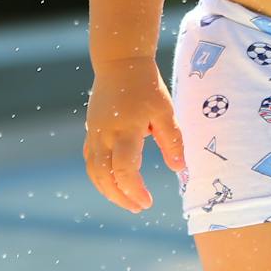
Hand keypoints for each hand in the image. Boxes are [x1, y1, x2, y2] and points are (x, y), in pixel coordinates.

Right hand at [83, 57, 185, 212]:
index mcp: (126, 129)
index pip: (125, 169)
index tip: (148, 201)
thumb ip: (172, 140)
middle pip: (104, 176)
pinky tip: (114, 183)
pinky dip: (100, 177)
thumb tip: (180, 169)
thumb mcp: (165, 110)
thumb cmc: (147, 86)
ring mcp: (94, 133)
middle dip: (120, 197)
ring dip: (108, 191)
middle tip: (139, 207)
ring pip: (94, 171)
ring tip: (127, 200)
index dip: (135, 190)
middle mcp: (105, 134)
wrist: (120, 62)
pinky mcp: (91, 131)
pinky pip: (91, 161)